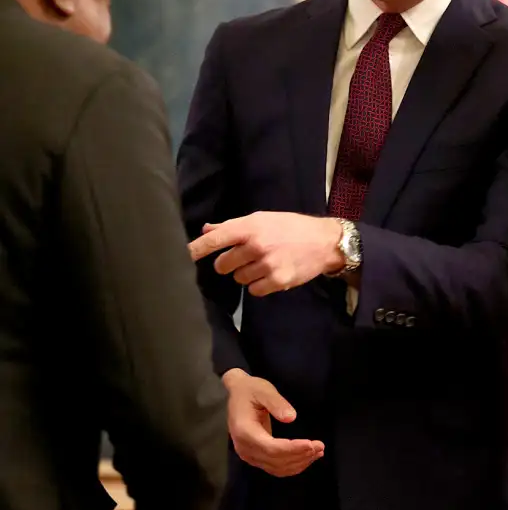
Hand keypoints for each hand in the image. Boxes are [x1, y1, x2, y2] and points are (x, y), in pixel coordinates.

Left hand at [188, 212, 343, 295]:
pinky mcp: (278, 281)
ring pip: (239, 278)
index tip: (181, 256)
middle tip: (244, 258)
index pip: (216, 239)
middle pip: (223, 264)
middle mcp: (256, 245)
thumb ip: (234, 226)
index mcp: (250, 227)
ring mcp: (267, 264)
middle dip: (229, 264)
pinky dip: (259, 285)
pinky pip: (254, 290)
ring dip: (246, 274)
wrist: (324, 241)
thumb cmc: (291, 227)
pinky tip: (271, 275)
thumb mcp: (263, 219)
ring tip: (264, 264)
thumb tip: (206, 230)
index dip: (196, 249)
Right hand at [224, 370, 323, 476]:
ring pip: (277, 468)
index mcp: (244, 431)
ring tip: (318, 452)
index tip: (311, 444)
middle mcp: (245, 448)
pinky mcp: (255, 457)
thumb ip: (276, 403)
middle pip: (276, 461)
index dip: (292, 449)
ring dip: (299, 462)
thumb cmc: (250, 390)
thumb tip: (291, 417)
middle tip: (320, 446)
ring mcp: (249, 455)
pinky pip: (275, 467)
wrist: (237, 394)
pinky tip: (307, 457)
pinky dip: (293, 465)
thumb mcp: (263, 390)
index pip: (271, 448)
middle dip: (300, 455)